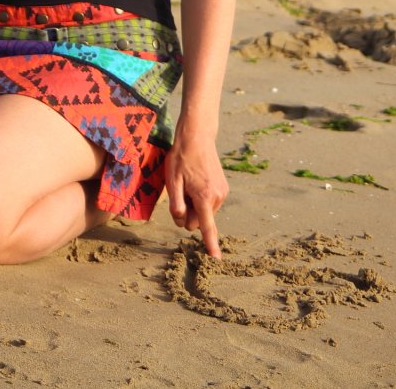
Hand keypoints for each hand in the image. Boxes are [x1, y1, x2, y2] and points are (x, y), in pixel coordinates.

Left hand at [165, 133, 228, 257]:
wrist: (198, 137)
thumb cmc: (181, 157)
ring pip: (203, 213)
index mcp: (204, 196)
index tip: (216, 260)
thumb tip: (182, 221)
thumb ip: (176, 204)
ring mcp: (222, 193)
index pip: (206, 226)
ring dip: (193, 206)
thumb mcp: (172, 180)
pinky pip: (208, 205)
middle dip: (187, 214)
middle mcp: (217, 196)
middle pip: (198, 221)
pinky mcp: (223, 189)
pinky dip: (200, 200)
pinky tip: (195, 183)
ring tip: (188, 184)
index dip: (210, 245)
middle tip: (180, 193)